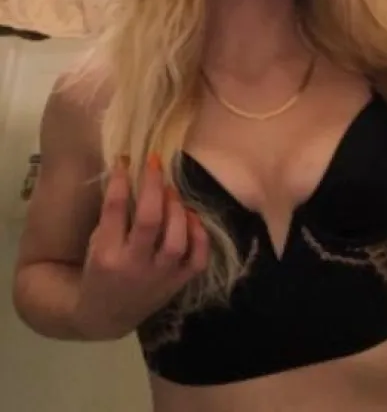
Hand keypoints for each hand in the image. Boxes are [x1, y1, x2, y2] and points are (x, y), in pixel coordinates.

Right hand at [75, 154, 207, 339]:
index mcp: (105, 254)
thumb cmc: (99, 270)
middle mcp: (133, 266)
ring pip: (176, 240)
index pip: (114, 209)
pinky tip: (193, 217)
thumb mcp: (96, 244)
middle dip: (153, 187)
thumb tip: (133, 172)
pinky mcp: (177, 285)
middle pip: (149, 221)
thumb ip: (113, 216)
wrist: (105, 316)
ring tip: (171, 191)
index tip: (126, 159)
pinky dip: (200, 236)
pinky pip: (197, 259)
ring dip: (177, 209)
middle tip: (154, 164)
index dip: (120, 180)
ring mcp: (159, 277)